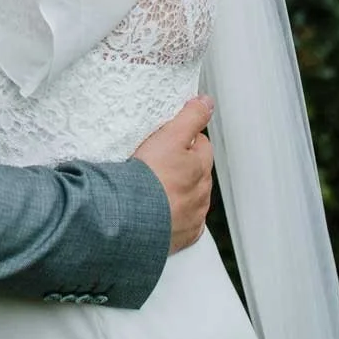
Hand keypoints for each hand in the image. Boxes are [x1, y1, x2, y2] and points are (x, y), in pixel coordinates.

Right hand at [131, 95, 215, 253]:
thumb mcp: (169, 136)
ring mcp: (193, 217)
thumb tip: (206, 101)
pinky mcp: (182, 237)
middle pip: (197, 172)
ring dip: (179, 192)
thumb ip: (190, 117)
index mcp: (200, 168)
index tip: (168, 140)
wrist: (131, 219)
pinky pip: (184, 225)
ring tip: (154, 188)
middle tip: (157, 163)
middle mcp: (202, 193)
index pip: (201, 145)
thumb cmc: (148, 178)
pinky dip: (175, 218)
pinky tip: (159, 212)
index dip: (184, 139)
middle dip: (183, 166)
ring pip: (192, 198)